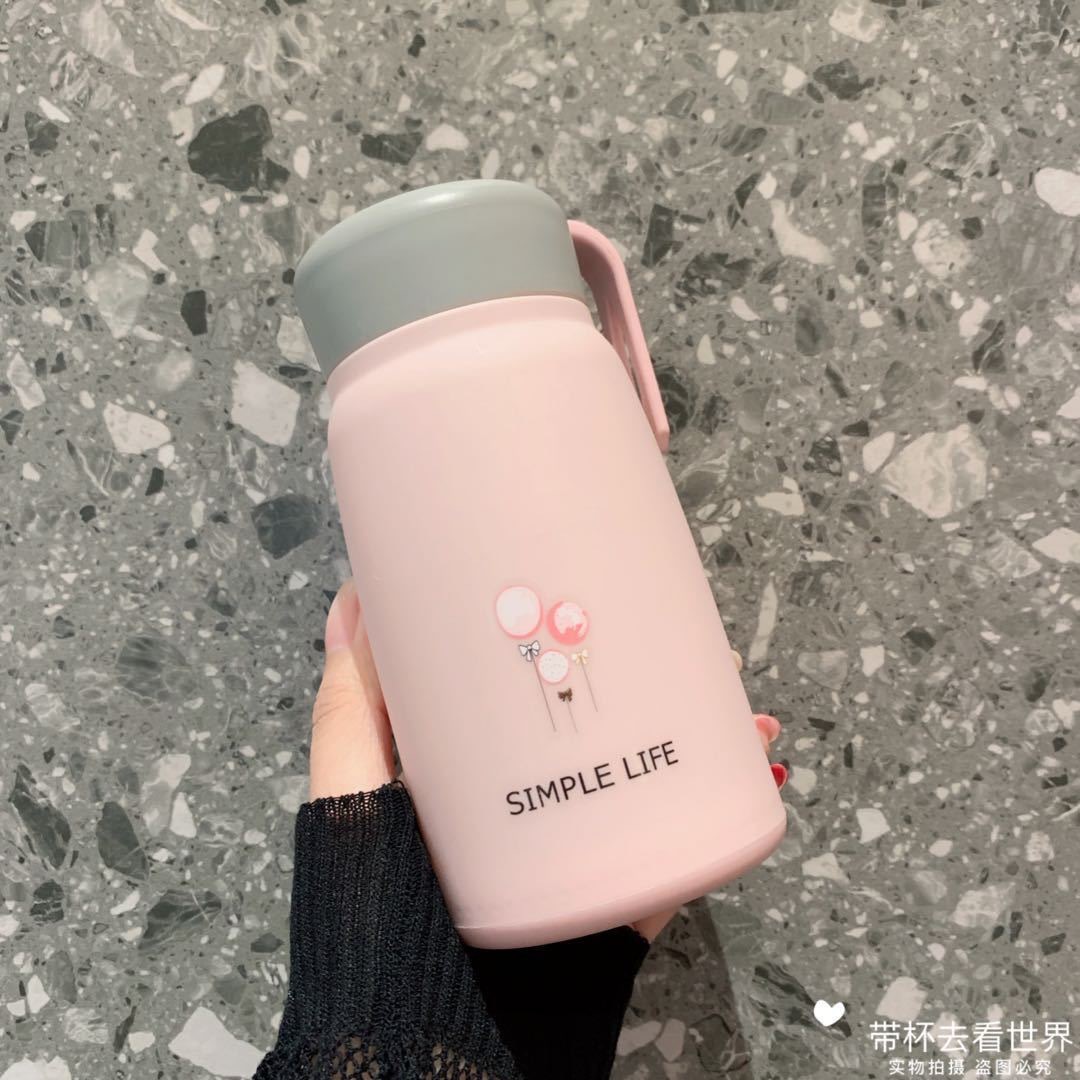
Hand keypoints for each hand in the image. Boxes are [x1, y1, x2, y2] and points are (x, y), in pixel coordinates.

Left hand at [310, 580, 784, 939]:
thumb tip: (350, 600)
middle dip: (647, 667)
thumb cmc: (376, 912)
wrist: (432, 1039)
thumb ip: (350, 709)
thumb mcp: (351, 793)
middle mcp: (534, 798)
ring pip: (650, 765)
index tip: (587, 578)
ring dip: (699, 720)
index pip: (519, 684)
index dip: (559, 632)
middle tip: (677, 624)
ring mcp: (581, 841)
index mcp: (472, 769)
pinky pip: (679, 836)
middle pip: (600, 717)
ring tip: (727, 680)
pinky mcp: (619, 889)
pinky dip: (722, 796)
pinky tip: (751, 757)